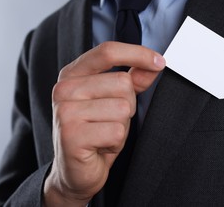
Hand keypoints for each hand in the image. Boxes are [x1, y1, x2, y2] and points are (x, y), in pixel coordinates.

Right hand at [43, 41, 165, 205]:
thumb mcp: (113, 101)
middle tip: (109, 121)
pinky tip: (100, 146)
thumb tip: (154, 64)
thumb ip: (132, 80)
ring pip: (122, 108)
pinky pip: (117, 131)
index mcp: (72, 74)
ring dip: (121, 125)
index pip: (107, 52)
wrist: (74, 172)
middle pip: (122, 83)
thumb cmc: (94, 133)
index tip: (159, 62)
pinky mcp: (71, 134)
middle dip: (127, 105)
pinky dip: (116, 142)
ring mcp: (65, 111)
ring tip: (103, 134)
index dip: (137, 53)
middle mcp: (64, 89)